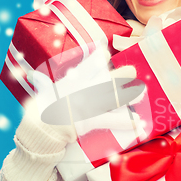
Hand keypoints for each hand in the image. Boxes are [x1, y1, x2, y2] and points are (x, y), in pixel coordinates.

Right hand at [27, 46, 143, 127]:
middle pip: (107, 79)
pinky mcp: (92, 120)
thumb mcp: (45, 90)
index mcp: (73, 81)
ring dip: (130, 95)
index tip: (106, 52)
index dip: (98, 57)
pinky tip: (138, 122)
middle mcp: (84, 90)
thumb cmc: (43, 109)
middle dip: (122, 74)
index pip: (87, 65)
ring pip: (115, 97)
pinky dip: (126, 122)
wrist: (41, 128)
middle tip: (133, 71)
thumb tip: (39, 75)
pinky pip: (112, 121)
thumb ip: (48, 81)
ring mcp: (89, 105)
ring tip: (141, 91)